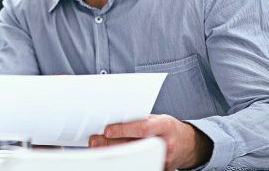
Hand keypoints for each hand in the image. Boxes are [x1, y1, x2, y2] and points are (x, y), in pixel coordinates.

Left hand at [88, 114, 212, 170]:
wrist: (188, 144)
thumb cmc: (168, 128)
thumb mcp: (158, 119)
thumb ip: (139, 120)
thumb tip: (112, 120)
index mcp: (164, 126)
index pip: (143, 128)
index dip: (124, 130)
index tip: (107, 130)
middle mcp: (164, 143)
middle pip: (134, 145)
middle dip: (112, 144)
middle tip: (95, 140)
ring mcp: (163, 159)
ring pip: (135, 158)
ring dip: (114, 154)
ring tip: (99, 149)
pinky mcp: (161, 168)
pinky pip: (140, 165)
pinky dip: (125, 162)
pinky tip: (113, 158)